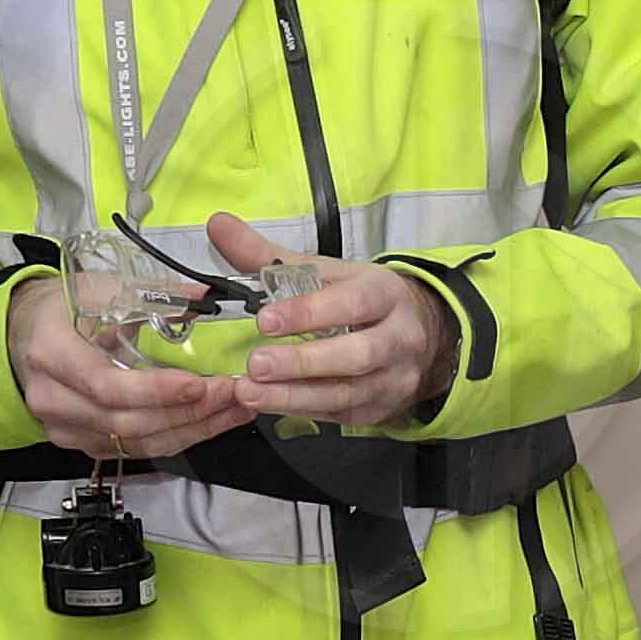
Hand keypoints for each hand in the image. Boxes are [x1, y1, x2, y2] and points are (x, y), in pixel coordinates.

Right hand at [6, 272, 260, 464]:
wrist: (28, 333)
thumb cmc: (61, 309)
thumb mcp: (100, 289)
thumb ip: (153, 295)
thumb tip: (204, 296)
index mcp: (52, 354)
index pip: (106, 386)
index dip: (156, 391)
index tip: (198, 383)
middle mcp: (54, 399)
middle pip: (127, 421)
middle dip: (187, 412)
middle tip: (231, 393)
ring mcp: (67, 427)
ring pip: (137, 442)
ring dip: (192, 428)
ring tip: (234, 408)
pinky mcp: (85, 443)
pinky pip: (136, 449)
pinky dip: (178, 436)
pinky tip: (211, 420)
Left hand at [216, 213, 457, 431]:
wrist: (420, 336)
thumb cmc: (362, 300)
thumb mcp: (326, 271)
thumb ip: (268, 254)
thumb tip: (219, 226)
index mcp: (385, 294)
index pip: (352, 303)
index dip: (309, 312)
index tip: (265, 319)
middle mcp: (398, 338)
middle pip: (355, 355)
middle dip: (302, 362)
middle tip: (256, 364)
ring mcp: (392, 379)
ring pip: (345, 393)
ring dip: (293, 395)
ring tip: (249, 391)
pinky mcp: (379, 409)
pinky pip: (338, 413)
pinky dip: (299, 409)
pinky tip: (267, 403)